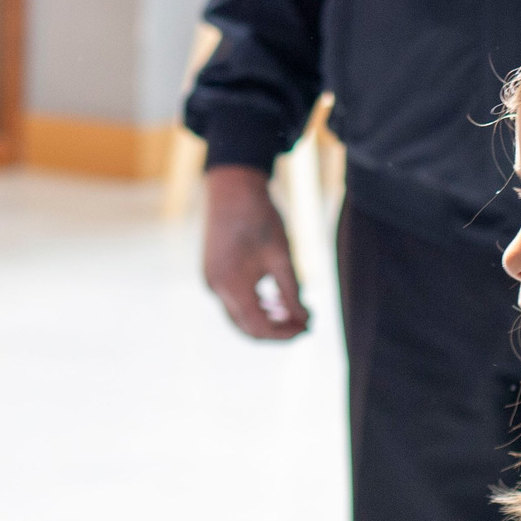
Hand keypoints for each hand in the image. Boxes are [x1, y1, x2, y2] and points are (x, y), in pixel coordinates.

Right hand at [202, 164, 310, 339]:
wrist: (232, 187)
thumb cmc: (260, 218)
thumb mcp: (282, 257)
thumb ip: (293, 294)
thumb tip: (306, 323)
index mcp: (231, 285)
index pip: (259, 328)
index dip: (286, 334)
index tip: (310, 327)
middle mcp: (215, 287)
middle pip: (247, 327)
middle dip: (277, 330)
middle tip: (305, 323)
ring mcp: (211, 280)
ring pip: (239, 316)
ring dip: (266, 319)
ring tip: (294, 311)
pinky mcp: (212, 272)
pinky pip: (234, 300)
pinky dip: (255, 306)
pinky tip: (275, 299)